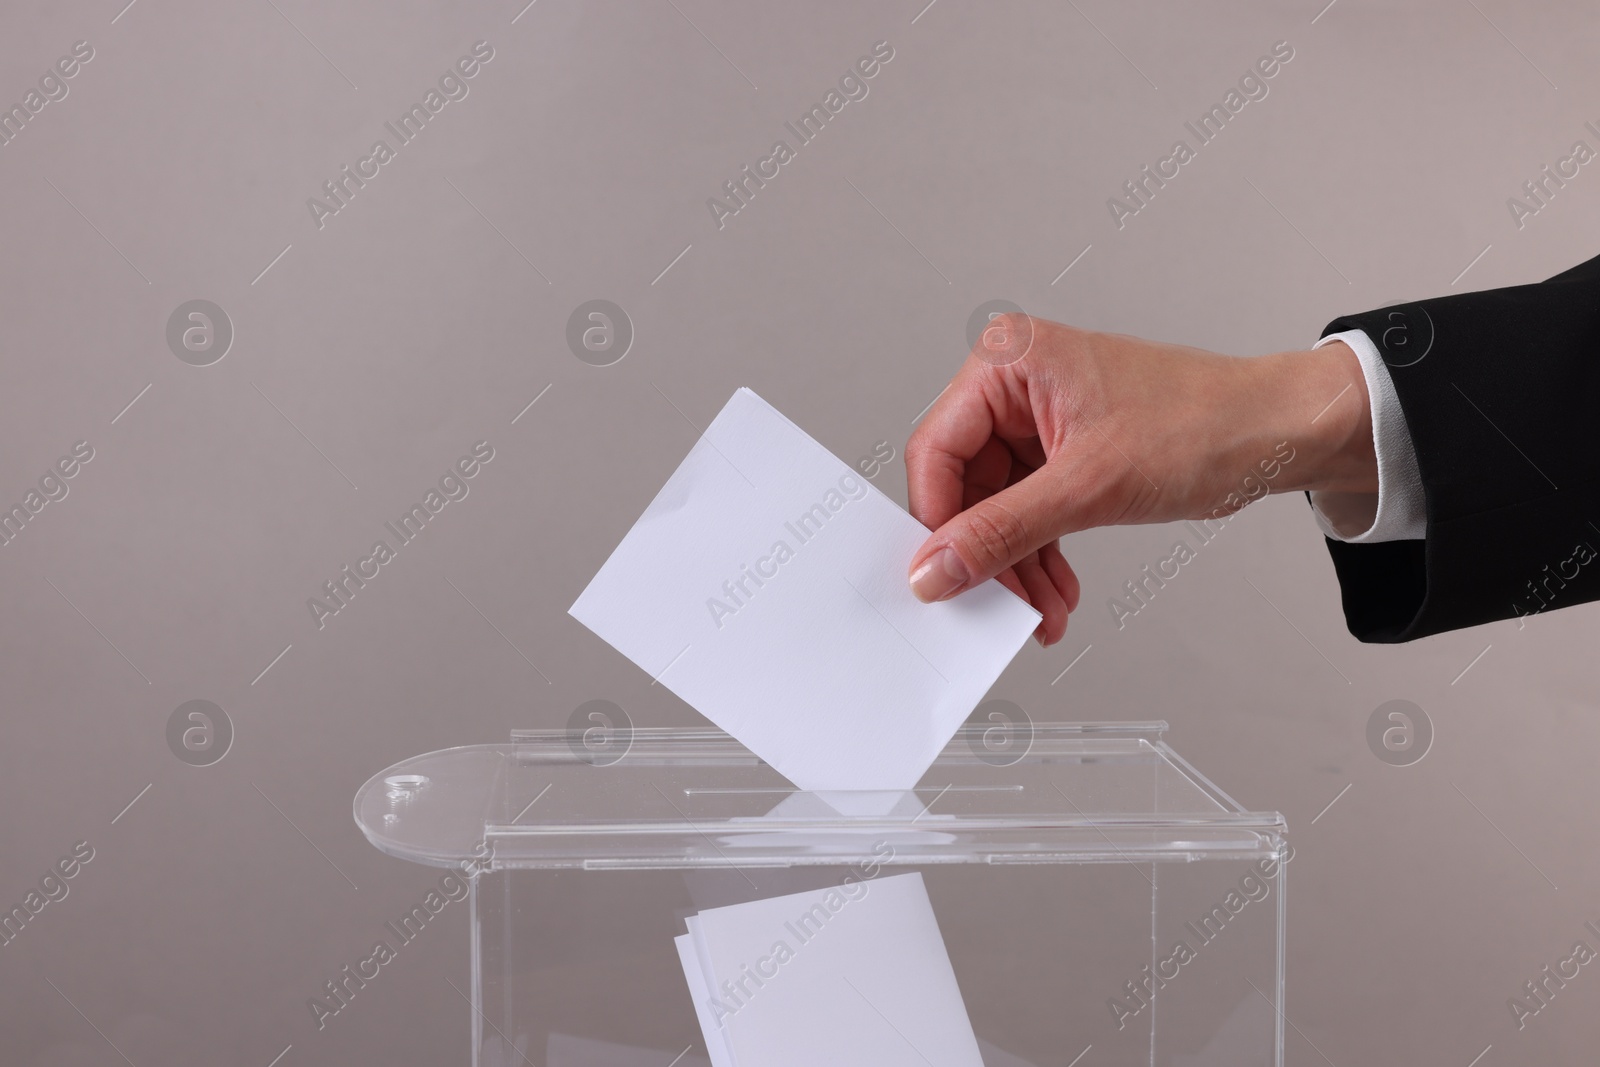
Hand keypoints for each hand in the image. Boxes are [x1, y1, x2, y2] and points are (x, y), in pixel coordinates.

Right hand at [904, 314, 1375, 645]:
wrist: (1276, 432)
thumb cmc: (1204, 422)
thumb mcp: (1088, 486)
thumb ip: (1001, 531)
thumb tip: (937, 567)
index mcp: (1008, 363)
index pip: (937, 450)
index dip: (937, 521)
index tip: (941, 577)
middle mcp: (1015, 386)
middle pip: (965, 488)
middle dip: (988, 554)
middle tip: (1001, 603)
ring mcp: (1038, 421)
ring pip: (999, 510)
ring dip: (1018, 566)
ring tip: (1040, 610)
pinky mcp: (1063, 454)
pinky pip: (1030, 513)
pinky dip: (1041, 555)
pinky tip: (1057, 591)